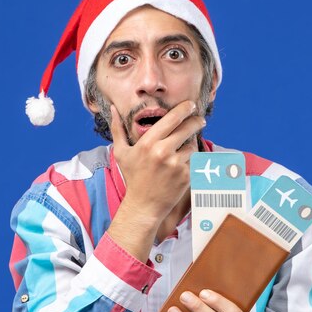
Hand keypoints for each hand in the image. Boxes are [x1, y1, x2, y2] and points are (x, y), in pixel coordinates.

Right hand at [106, 100, 204, 261]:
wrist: (144, 205)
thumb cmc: (132, 177)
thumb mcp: (122, 153)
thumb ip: (117, 129)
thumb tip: (112, 108)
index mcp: (148, 143)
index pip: (172, 118)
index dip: (184, 109)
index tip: (190, 105)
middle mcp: (162, 152)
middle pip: (187, 128)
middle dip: (196, 121)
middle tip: (199, 119)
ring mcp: (176, 164)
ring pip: (193, 145)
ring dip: (192, 143)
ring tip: (186, 146)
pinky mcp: (186, 176)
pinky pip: (195, 160)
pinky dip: (192, 159)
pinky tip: (185, 162)